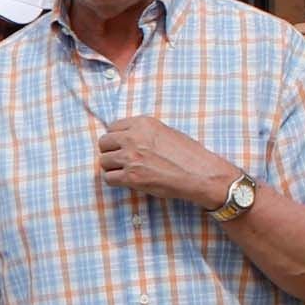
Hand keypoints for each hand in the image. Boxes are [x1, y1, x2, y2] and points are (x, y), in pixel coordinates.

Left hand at [92, 113, 234, 211]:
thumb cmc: (188, 154)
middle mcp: (133, 138)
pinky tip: (126, 181)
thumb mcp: (166, 131)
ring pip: (103, 161)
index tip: (121, 146)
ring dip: (112, 167)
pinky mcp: (131, 177)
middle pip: (104, 143)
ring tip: (124, 171)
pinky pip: (109, 178)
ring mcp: (131, 158)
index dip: (116, 138)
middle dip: (110, 151)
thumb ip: (144, 132)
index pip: (112, 127)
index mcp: (142, 123)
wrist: (200, 174)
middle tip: (120, 160)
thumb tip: (126, 137)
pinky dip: (115, 181)